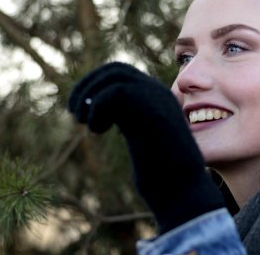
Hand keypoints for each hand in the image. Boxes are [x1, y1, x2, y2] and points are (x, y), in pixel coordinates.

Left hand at [68, 62, 224, 233]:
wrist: (184, 191)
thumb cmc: (163, 174)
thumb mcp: (141, 142)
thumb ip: (130, 123)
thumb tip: (108, 117)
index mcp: (157, 98)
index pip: (122, 74)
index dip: (95, 84)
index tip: (81, 108)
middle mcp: (158, 93)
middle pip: (116, 69)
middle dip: (88, 85)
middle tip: (75, 112)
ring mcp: (157, 99)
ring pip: (115, 76)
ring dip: (89, 94)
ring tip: (83, 120)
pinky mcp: (152, 111)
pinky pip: (116, 93)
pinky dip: (98, 109)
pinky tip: (98, 130)